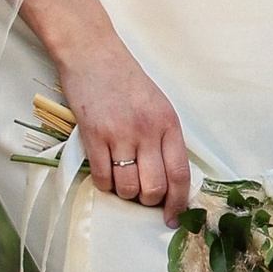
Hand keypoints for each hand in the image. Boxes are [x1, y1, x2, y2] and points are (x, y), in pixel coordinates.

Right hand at [48, 31, 191, 216]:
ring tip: (120, 181)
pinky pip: (102, 176)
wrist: (92, 52)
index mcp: (168, 123)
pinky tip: (104, 173)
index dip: (179, 203)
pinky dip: (104, 183)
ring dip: (123, 193)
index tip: (174, 218)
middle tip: (140, 195)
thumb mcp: (157, 104)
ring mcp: (120, 133)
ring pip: (128, 187)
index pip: (180, 175)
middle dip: (147, 201)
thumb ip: (164, 137)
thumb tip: (167, 179)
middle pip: (154, 188)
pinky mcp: (94, 134)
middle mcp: (148, 130)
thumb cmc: (125, 78)